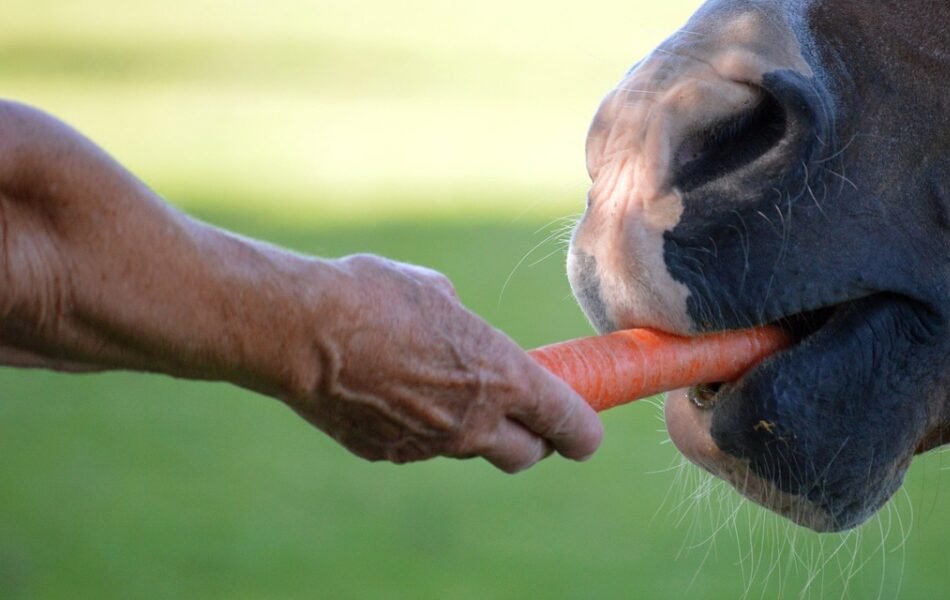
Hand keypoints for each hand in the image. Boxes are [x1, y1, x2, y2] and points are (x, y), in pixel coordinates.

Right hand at [285, 255, 604, 472]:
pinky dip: (420, 426)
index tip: (585, 427)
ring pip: (471, 449)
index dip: (584, 430)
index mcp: (504, 378)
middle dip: (534, 438)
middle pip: (528, 454)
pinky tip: (393, 391)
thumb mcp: (439, 293)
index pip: (571, 425)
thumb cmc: (374, 295)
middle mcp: (474, 422)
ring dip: (471, 428)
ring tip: (439, 384)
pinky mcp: (389, 454)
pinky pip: (421, 446)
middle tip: (523, 413)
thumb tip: (461, 328)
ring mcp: (431, 445)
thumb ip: (466, 325)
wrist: (301, 329)